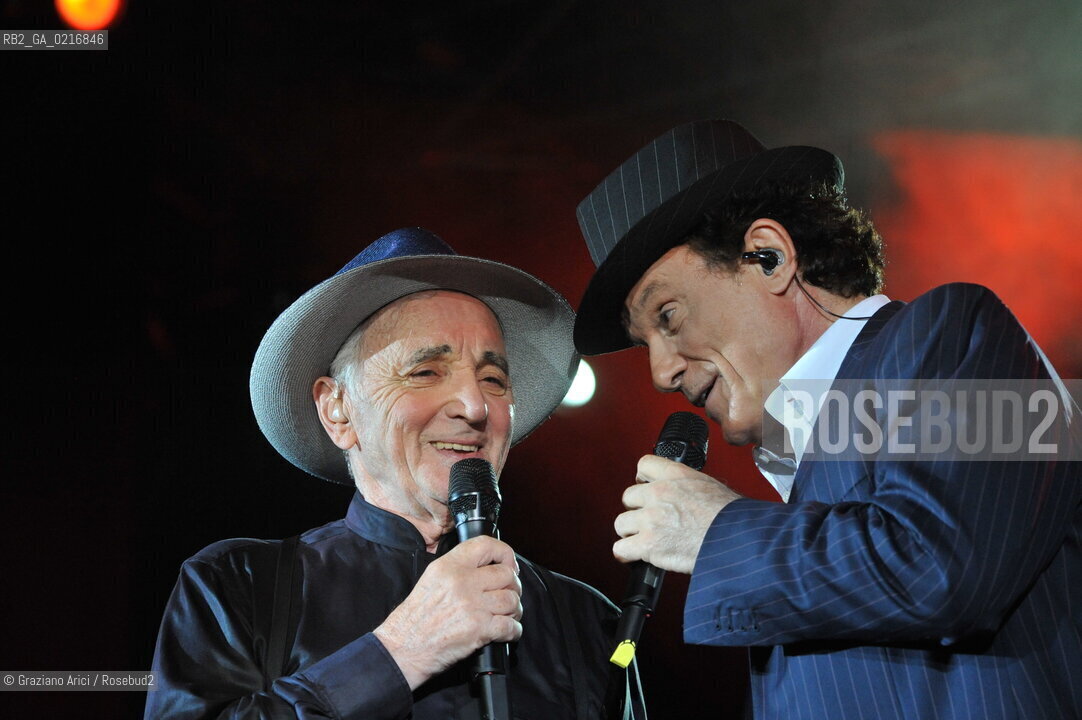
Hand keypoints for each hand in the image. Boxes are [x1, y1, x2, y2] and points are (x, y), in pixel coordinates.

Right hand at [373, 535, 522, 689]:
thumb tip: (486, 567)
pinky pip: (511, 626)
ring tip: (508, 614)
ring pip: (511, 600)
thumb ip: (457, 568)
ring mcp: (472, 606)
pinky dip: (514, 630)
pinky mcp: (479, 630)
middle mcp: (462, 582)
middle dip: (513, 586)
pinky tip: (508, 631)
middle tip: (508, 594)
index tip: (509, 564)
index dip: (504, 553)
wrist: (403, 648)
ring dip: (514, 609)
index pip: (485, 545)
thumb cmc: (414, 619)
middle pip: (506, 575)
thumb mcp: (430, 579)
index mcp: (449, 566)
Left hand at [613, 454, 741, 573]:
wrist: (736, 538)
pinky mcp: (648, 543)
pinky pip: (621, 548)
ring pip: (621, 523)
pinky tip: (634, 556)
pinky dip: (626, 554)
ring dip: (631, 533)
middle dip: (637, 510)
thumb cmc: (731, 517)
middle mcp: (659, 493)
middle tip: (648, 521)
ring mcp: (651, 518)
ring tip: (643, 540)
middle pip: (628, 496)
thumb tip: (685, 495)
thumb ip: (688, 487)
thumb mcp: (710, 487)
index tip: (644, 488)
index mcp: (676, 475)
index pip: (644, 465)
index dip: (643, 479)